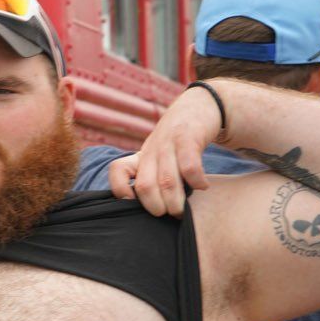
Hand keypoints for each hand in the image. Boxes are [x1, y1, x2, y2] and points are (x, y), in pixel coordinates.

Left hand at [107, 83, 223, 215]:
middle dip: (156, 207)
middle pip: (144, 186)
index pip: (117, 170)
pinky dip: (196, 182)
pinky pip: (189, 167)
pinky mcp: (189, 137)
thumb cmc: (178, 141)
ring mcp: (169, 142)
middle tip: (169, 215)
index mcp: (141, 156)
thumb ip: (152, 176)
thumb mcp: (159, 156)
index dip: (120, 190)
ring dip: (175, 202)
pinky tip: (203, 186)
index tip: (133, 204)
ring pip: (166, 181)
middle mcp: (152, 149)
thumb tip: (150, 211)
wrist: (200, 105)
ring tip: (183, 211)